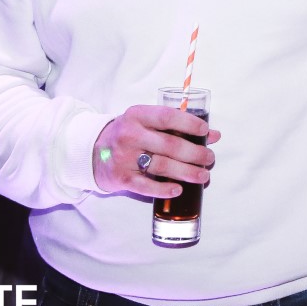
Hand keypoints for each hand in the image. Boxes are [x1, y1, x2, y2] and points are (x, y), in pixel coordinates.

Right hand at [92, 104, 218, 196]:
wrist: (92, 152)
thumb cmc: (128, 135)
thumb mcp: (147, 123)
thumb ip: (177, 127)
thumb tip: (213, 135)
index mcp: (137, 115)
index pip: (168, 117)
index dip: (190, 124)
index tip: (206, 132)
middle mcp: (130, 134)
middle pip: (170, 145)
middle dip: (195, 153)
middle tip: (209, 158)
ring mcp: (124, 157)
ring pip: (162, 166)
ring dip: (187, 172)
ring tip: (203, 175)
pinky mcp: (121, 178)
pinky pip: (146, 186)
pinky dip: (164, 189)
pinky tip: (179, 190)